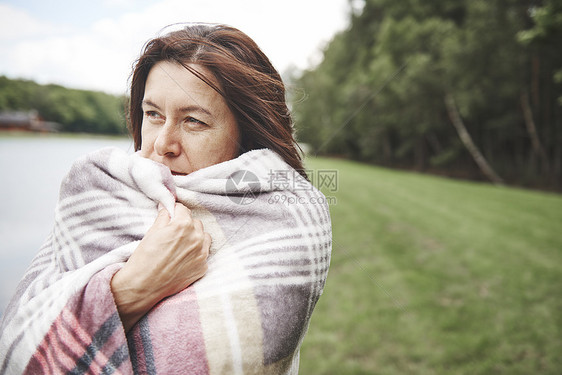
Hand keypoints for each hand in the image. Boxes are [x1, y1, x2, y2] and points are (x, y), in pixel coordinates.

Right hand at [111, 202, 210, 330]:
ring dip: (195, 237)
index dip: (175, 212)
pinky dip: (196, 253)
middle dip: (186, 225)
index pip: (183, 210)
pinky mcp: (203, 267)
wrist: (144, 286)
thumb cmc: (144, 258)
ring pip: (204, 237)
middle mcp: (196, 237)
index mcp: (183, 225)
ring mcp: (202, 253)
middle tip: (174, 233)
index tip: (171, 215)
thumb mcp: (151, 232)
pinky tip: (183, 259)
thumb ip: (163, 217)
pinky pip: (203, 253)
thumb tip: (167, 209)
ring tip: (181, 245)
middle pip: (195, 223)